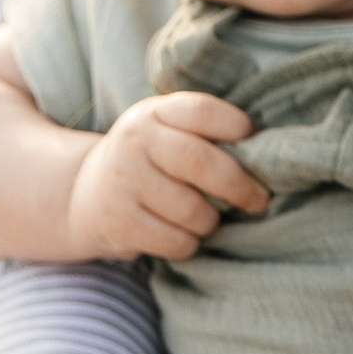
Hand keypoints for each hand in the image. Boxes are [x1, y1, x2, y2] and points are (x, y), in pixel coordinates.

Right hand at [66, 92, 267, 261]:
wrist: (84, 193)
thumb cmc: (149, 159)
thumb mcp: (166, 129)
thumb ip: (204, 131)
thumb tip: (268, 149)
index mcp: (155, 113)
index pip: (202, 111)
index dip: (235, 126)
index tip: (254, 142)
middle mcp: (135, 141)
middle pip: (200, 162)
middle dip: (240, 186)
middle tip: (259, 199)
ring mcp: (123, 182)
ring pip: (192, 210)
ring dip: (211, 221)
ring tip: (207, 217)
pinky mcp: (119, 222)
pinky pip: (176, 241)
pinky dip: (189, 243)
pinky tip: (181, 233)